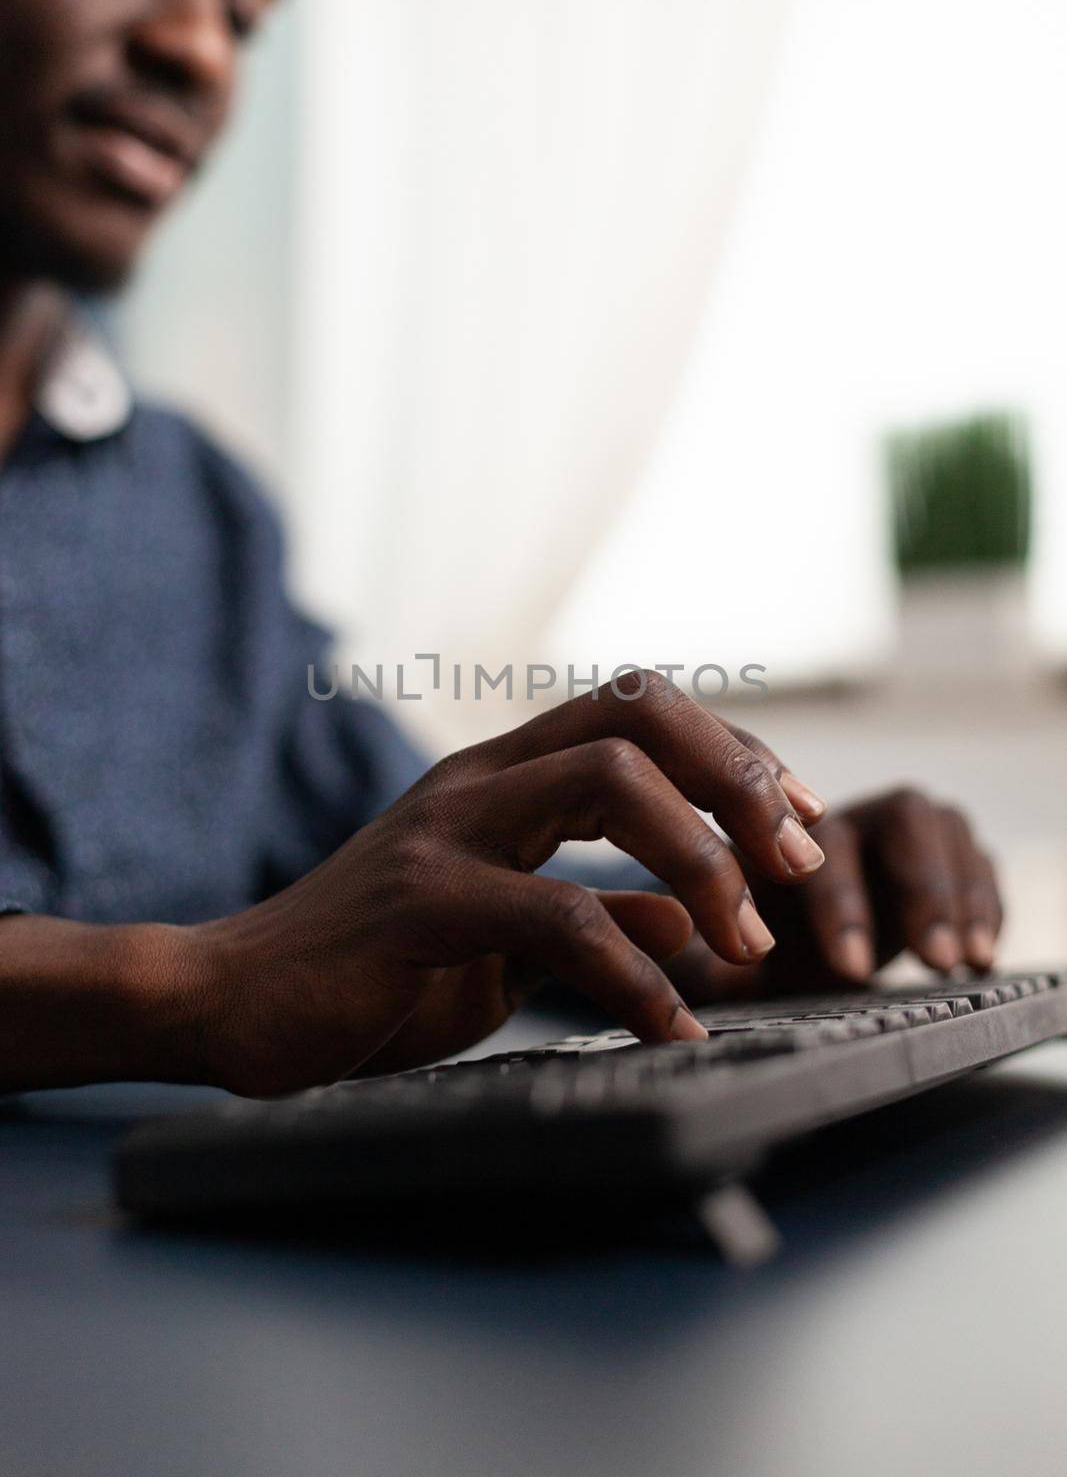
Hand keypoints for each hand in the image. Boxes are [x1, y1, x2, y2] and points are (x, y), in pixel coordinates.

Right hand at [189, 672, 826, 1094]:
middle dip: (738, 777)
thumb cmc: (373, 967)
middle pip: (638, 715)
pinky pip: (557, 917)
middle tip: (797, 862)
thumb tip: (688, 922)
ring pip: (609, 782)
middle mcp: (481, 780)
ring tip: (751, 945)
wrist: (236, 1000)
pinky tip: (672, 1025)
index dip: (733, 753)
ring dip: (703, 860)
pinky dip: (635, 974)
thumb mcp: (503, 936)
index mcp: (504, 778)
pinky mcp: (420, 902)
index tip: (797, 821)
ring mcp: (447, 830)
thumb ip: (593, 912)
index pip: (640, 714)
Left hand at [667, 786, 1003, 1004]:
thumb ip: (708, 973)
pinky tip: (982, 955)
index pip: (815, 845)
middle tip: (933, 960)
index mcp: (780, 830)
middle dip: (920, 888)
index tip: (850, 969)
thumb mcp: (724, 959)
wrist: (800, 946)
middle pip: (899, 816)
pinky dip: (987, 903)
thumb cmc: (754, 950)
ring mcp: (901, 829)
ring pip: (943, 827)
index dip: (838, 903)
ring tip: (965, 961)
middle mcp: (846, 815)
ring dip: (960, 894)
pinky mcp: (947, 852)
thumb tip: (679, 1012)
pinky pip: (978, 859)